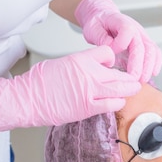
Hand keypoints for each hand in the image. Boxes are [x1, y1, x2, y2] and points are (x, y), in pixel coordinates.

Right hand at [0, 46, 140, 137]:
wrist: (28, 99)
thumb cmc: (39, 82)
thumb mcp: (62, 63)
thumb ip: (79, 65)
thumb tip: (87, 68)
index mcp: (80, 59)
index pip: (107, 53)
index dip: (112, 59)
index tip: (113, 65)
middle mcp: (89, 73)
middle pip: (119, 73)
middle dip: (128, 77)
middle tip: (134, 80)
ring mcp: (90, 91)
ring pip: (120, 89)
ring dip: (129, 90)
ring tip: (134, 90)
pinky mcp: (88, 107)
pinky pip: (112, 104)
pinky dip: (118, 103)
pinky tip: (119, 102)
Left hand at [75, 0, 161, 82]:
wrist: (103, 18)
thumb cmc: (98, 23)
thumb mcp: (92, 28)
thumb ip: (101, 37)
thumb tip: (111, 49)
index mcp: (122, 22)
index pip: (127, 32)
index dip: (119, 45)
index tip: (111, 54)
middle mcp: (135, 29)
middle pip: (143, 45)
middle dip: (139, 64)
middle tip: (133, 78)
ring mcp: (141, 37)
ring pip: (152, 50)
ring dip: (149, 66)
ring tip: (142, 79)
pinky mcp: (143, 44)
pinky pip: (155, 53)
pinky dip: (155, 64)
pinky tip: (152, 74)